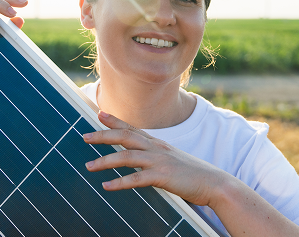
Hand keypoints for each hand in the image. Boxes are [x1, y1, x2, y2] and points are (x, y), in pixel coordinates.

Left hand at [83, 111, 228, 206]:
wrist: (214, 183)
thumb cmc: (193, 174)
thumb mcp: (172, 159)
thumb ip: (156, 157)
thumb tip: (142, 160)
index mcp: (157, 143)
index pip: (132, 128)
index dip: (115, 120)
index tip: (99, 113)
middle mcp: (156, 148)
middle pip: (125, 136)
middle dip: (103, 135)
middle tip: (84, 136)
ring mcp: (159, 161)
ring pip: (126, 156)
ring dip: (105, 161)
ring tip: (88, 166)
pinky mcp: (162, 177)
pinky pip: (135, 179)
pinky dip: (119, 182)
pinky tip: (106, 186)